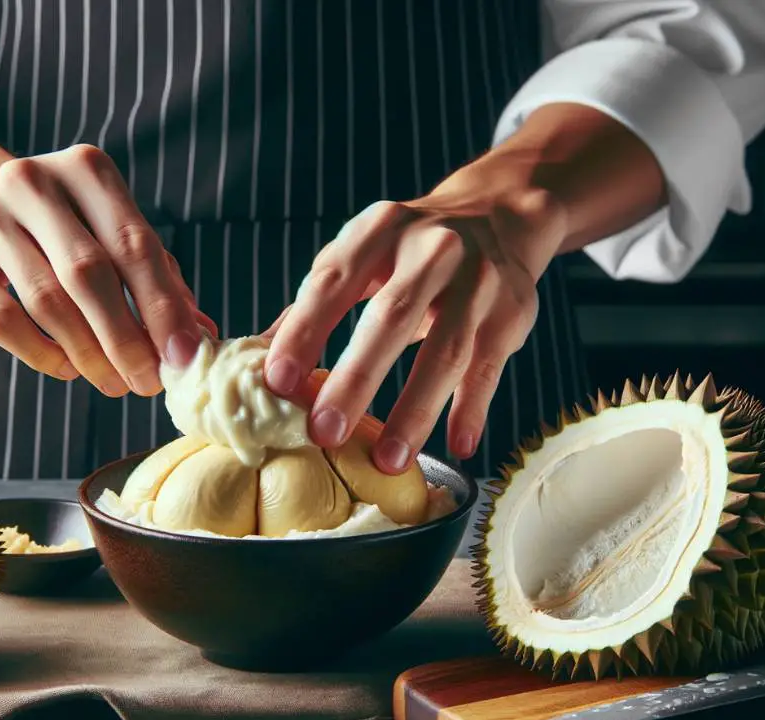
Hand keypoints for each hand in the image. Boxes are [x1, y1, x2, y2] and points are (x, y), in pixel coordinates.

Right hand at [0, 144, 213, 396]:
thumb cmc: (63, 228)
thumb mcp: (113, 234)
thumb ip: (158, 279)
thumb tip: (198, 338)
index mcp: (85, 168)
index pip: (134, 244)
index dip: (162, 306)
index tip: (183, 356)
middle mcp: (31, 180)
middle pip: (88, 274)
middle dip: (125, 339)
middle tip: (147, 384)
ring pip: (46, 301)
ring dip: (87, 354)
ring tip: (113, 383)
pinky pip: (0, 320)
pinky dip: (41, 354)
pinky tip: (67, 368)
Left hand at [261, 155, 567, 472]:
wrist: (498, 215)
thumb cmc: (407, 250)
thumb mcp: (358, 258)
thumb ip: (312, 306)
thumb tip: (252, 362)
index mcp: (378, 230)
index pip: (332, 282)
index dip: (303, 332)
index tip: (276, 383)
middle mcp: (432, 248)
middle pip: (393, 316)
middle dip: (357, 379)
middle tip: (324, 433)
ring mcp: (479, 280)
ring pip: (448, 351)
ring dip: (416, 411)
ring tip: (387, 459)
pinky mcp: (513, 312)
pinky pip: (490, 368)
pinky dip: (472, 410)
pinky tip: (457, 447)